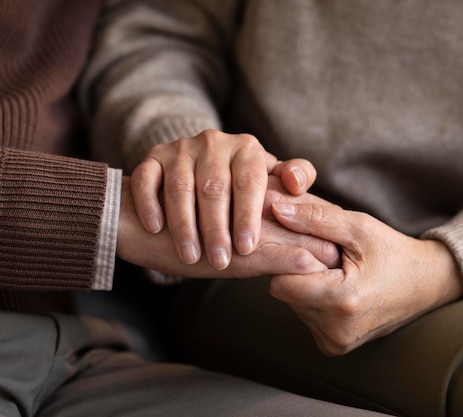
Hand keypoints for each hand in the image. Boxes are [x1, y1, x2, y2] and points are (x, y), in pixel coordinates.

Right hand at [130, 129, 316, 269]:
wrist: (190, 182)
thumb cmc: (238, 193)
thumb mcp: (266, 187)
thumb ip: (291, 185)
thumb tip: (299, 187)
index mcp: (247, 149)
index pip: (249, 181)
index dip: (248, 216)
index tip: (246, 248)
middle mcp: (214, 142)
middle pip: (214, 187)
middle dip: (217, 228)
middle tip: (220, 262)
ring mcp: (182, 148)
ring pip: (180, 186)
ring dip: (184, 225)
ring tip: (190, 257)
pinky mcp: (153, 156)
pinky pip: (148, 178)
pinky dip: (151, 203)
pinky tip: (156, 228)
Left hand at [270, 202, 462, 355]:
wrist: (426, 284)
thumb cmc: (392, 251)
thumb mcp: (359, 227)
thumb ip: (316, 218)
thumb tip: (276, 209)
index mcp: (344, 301)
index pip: (281, 281)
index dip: (290, 258)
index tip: (308, 243)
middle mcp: (336, 330)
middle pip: (284, 294)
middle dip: (296, 270)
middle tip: (323, 254)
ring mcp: (335, 342)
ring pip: (292, 305)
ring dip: (304, 283)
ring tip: (332, 269)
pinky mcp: (333, 346)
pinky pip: (305, 316)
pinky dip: (313, 298)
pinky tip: (335, 285)